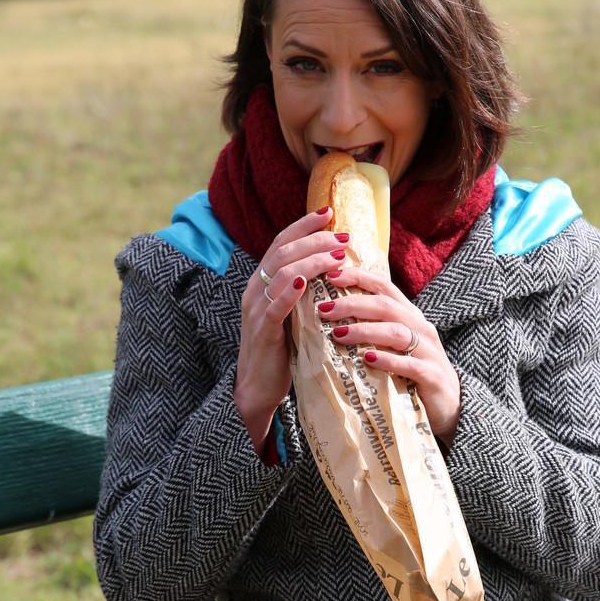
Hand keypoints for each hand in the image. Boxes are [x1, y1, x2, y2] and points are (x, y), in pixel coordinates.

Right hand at [234, 205, 350, 448]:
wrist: (259, 388)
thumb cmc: (282, 351)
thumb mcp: (294, 314)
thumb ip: (305, 292)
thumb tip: (336, 268)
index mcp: (263, 282)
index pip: (282, 242)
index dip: (304, 225)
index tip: (329, 212)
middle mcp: (255, 290)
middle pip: (284, 251)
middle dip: (315, 239)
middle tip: (343, 236)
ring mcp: (257, 309)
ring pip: (282, 273)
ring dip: (312, 260)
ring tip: (337, 256)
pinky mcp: (263, 331)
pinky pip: (275, 306)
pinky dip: (291, 291)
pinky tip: (307, 282)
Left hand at [315, 266, 460, 447]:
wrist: (451, 406)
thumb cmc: (415, 373)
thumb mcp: (396, 347)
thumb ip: (373, 330)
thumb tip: (331, 321)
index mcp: (410, 316)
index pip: (385, 286)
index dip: (359, 277)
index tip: (331, 276)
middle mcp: (421, 327)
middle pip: (386, 306)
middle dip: (353, 304)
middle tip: (324, 310)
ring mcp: (428, 351)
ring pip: (396, 332)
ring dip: (365, 331)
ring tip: (338, 335)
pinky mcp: (432, 375)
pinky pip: (409, 364)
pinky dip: (387, 360)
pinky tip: (367, 360)